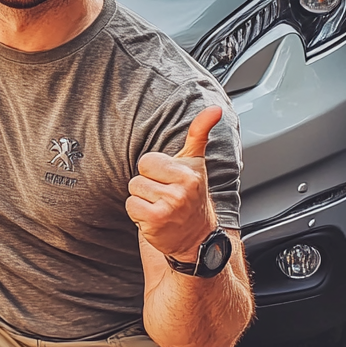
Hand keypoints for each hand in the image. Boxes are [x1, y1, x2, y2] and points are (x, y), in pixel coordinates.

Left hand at [126, 105, 222, 260]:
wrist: (197, 238)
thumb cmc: (192, 196)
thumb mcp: (196, 163)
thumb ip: (200, 133)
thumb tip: (214, 109)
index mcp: (189, 171)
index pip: (148, 160)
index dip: (154, 171)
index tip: (169, 182)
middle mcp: (182, 188)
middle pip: (138, 176)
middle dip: (147, 186)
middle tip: (164, 197)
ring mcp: (170, 205)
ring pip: (134, 191)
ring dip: (143, 201)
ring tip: (160, 208)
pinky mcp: (156, 221)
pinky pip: (131, 206)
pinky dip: (138, 214)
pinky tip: (154, 219)